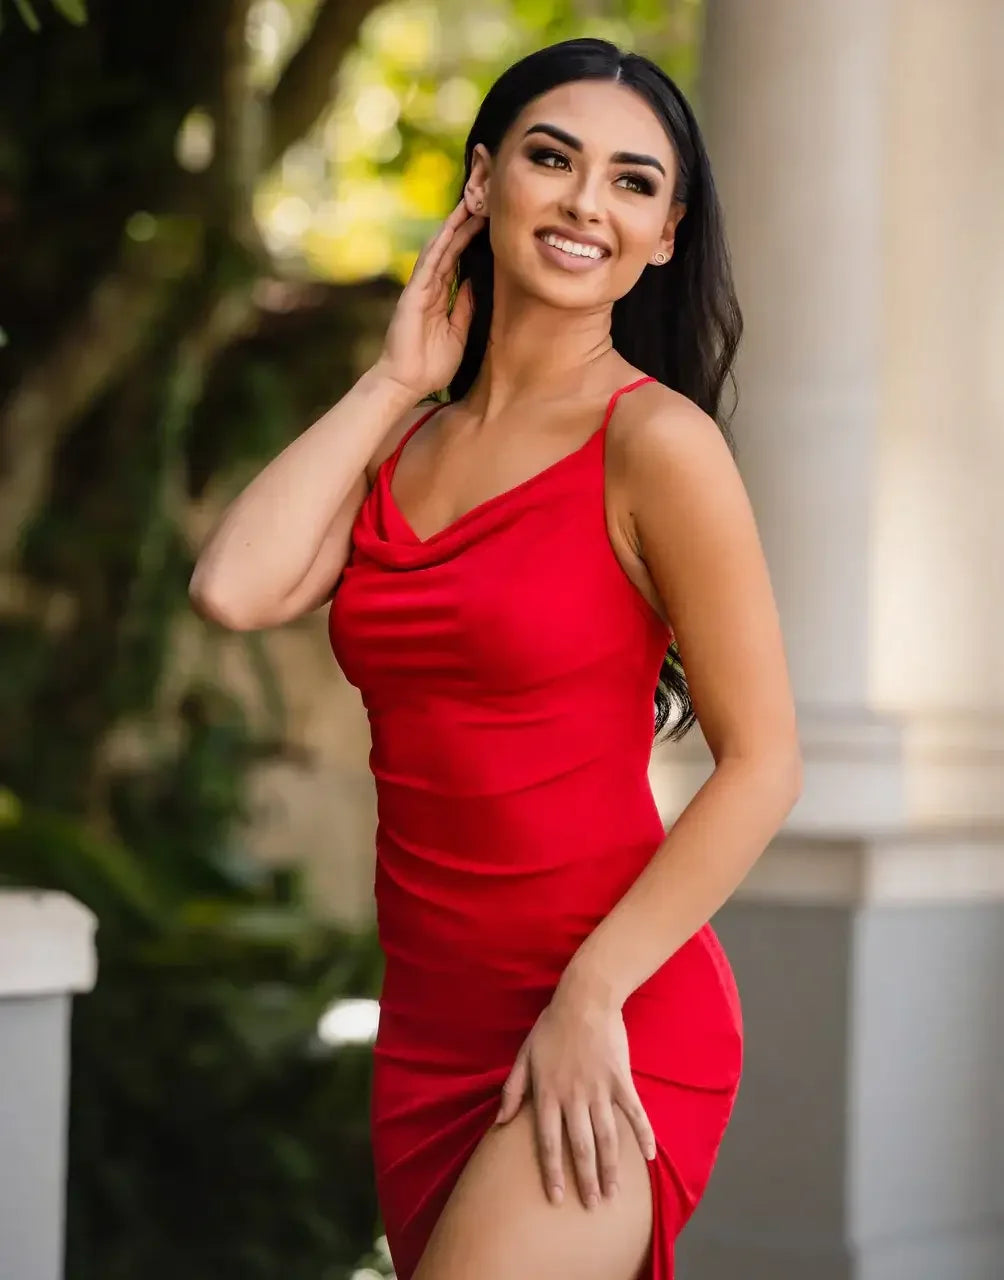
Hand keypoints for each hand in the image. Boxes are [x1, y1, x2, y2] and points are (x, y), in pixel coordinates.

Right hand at [374, 197, 486, 400]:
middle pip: (448, 250)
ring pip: (438, 251)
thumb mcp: (458, 334)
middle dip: (463, 225)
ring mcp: (420, 290)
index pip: (456, 262)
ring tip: (468, 205)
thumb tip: (474, 284)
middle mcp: (428, 289)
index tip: (485, 222)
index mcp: (439, 299)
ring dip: (452, 227)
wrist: (406, 383)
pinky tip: (450, 227)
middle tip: (480, 201)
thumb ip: (465, 309)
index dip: (469, 241)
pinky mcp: (413, 295)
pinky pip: (428, 264)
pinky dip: (439, 245)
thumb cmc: (430, 365)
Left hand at [494, 984, 656, 1208]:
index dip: (552, 1172)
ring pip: (607, 1136)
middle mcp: (573, 1096)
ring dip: (611, 1167)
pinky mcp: (621, 1079)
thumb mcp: (524, 1055)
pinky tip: (650, 1155)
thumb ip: (513, 1089)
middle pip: (580, 1146)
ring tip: (613, 1193)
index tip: (556, 1198)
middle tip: (592, 1205)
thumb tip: (500, 1121)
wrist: (584, 999)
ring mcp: (599, 1089)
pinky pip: (634, 1111)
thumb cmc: (551, 1027)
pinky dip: (643, 1134)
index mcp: (547, 1093)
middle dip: (585, 1179)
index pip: (548, 1141)